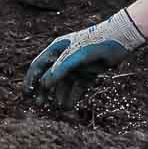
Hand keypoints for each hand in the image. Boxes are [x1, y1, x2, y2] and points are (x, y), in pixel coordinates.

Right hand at [24, 10, 145, 110]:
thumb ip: (59, 69)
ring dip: (59, 95)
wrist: (120, 40)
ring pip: (64, 84)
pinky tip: (68, 106)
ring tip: (57, 108)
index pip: (39, 65)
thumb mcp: (75, 55)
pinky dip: (72, 96)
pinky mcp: (88, 73)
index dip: (31, 79)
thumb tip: (44, 85)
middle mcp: (65, 57)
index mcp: (57, 49)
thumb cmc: (95, 42)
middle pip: (49, 76)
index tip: (27, 93)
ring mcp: (76, 66)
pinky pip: (77, 88)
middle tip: (39, 105)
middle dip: (44, 91)